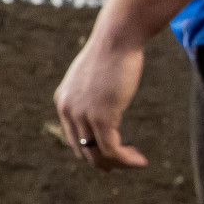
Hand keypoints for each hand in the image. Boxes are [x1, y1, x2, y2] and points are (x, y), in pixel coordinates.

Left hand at [54, 32, 148, 169]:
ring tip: (136, 162)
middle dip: (104, 161)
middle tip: (125, 163)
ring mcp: (83, 115)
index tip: (112, 153)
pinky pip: (111, 149)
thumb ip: (92, 94)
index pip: (73, 137)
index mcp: (63, 102)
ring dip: (118, 163)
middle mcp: (68, 111)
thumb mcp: (94, 76)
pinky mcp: (101, 116)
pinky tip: (140, 161)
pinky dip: (126, 159)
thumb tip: (103, 104)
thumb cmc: (112, 54)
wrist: (117, 40)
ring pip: (97, 153)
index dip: (92, 150)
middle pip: (82, 149)